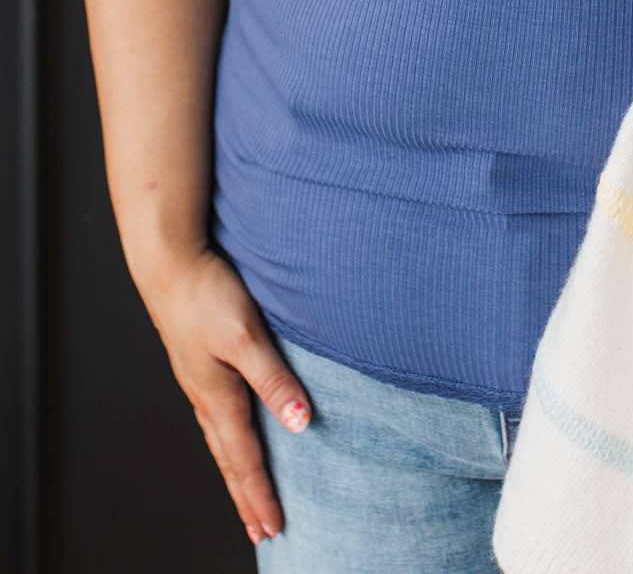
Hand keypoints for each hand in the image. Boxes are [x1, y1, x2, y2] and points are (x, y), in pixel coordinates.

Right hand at [136, 245, 312, 547]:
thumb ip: (273, 378)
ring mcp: (200, 382)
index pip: (244, 459)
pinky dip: (229, 443)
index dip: (260, 495)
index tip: (274, 527)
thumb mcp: (246, 335)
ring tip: (248, 498)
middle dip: (246, 497)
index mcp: (217, 396)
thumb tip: (299, 422)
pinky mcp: (200, 365)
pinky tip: (234, 437)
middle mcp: (206, 396)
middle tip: (262, 532)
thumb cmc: (206, 294)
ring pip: (221, 441)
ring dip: (237, 474)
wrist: (170, 263)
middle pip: (229, 460)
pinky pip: (217, 419)